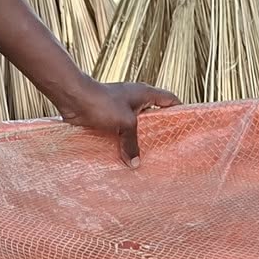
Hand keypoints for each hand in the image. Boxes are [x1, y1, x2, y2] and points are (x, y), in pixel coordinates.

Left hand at [54, 80, 179, 164]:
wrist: (73, 98)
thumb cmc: (102, 102)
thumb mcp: (125, 122)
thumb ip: (132, 143)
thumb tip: (135, 164)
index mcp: (144, 94)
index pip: (170, 99)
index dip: (180, 111)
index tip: (186, 127)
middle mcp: (134, 100)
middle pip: (153, 116)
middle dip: (159, 132)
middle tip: (167, 150)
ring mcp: (120, 109)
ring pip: (135, 127)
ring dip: (138, 140)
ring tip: (147, 158)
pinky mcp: (106, 118)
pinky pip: (119, 133)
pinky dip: (122, 143)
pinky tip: (125, 158)